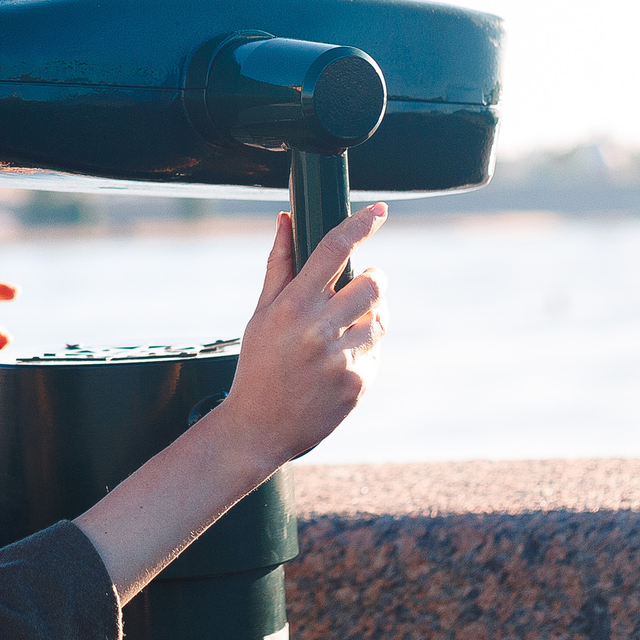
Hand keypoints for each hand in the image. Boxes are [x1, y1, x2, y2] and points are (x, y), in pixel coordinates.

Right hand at [217, 205, 387, 467]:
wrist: (260, 428)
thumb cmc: (258, 365)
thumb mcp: (261, 314)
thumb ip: (279, 265)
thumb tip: (287, 219)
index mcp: (292, 305)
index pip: (333, 250)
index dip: (361, 224)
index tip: (380, 211)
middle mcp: (319, 329)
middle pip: (373, 282)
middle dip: (372, 279)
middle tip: (359, 287)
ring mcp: (342, 357)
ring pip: (381, 317)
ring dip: (370, 315)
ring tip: (341, 332)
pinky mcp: (359, 382)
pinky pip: (376, 350)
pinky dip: (363, 349)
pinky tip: (337, 363)